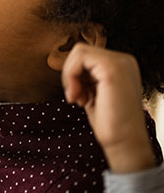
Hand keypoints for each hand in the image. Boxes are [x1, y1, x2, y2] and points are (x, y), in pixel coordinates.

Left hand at [61, 44, 155, 172]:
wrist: (124, 141)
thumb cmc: (110, 122)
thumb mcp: (94, 92)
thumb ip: (85, 77)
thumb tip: (68, 66)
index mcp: (121, 65)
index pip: (86, 56)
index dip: (75, 74)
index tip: (77, 96)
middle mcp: (124, 60)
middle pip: (81, 51)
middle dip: (71, 74)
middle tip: (75, 97)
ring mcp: (121, 62)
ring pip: (79, 52)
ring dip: (70, 76)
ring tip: (77, 98)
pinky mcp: (113, 69)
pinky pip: (80, 57)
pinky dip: (71, 76)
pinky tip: (78, 97)